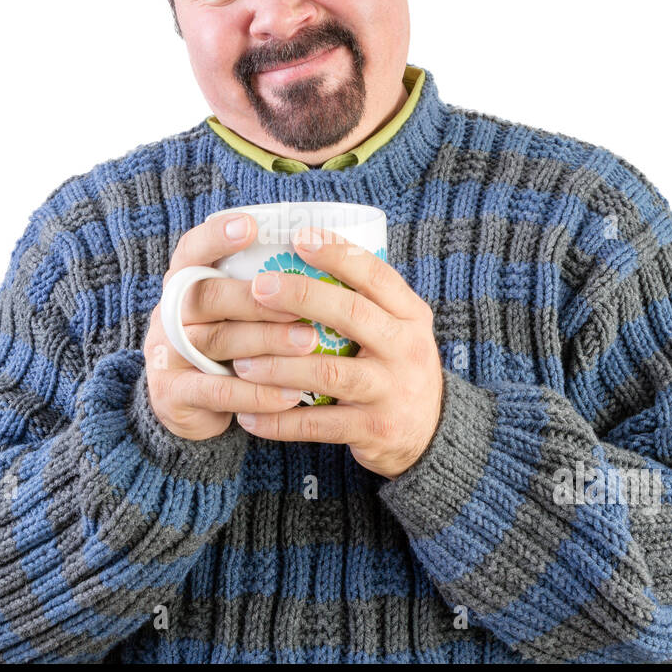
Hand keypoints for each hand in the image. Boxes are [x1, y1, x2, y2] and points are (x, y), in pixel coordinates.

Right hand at [143, 212, 318, 440]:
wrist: (189, 407)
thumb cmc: (229, 345)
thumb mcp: (233, 313)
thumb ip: (262, 288)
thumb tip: (329, 257)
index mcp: (184, 284)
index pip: (192, 250)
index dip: (216, 237)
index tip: (251, 226)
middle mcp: (169, 314)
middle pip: (207, 296)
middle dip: (256, 300)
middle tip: (300, 307)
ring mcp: (168, 356)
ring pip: (216, 341)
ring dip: (266, 341)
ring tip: (310, 343)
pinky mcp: (175, 396)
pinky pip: (220, 392)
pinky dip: (258, 393)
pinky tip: (292, 394)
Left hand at [232, 226, 443, 478]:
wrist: (430, 434)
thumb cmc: (395, 368)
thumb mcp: (397, 330)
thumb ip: (363, 303)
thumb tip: (296, 260)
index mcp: (410, 315)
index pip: (376, 275)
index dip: (338, 254)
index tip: (299, 237)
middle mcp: (406, 348)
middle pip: (351, 314)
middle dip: (301, 296)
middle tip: (258, 288)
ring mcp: (391, 390)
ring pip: (328, 372)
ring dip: (278, 366)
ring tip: (240, 361)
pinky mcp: (375, 429)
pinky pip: (319, 424)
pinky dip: (280, 423)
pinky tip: (250, 417)